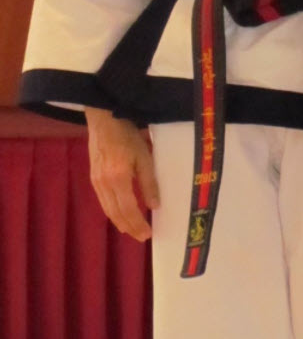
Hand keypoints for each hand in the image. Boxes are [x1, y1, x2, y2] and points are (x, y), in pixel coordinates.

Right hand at [85, 107, 159, 241]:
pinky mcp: (93, 177)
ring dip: (120, 222)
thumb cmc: (127, 134)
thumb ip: (149, 182)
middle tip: (142, 236)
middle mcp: (104, 184)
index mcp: (118, 178)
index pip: (128, 209)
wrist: (104, 120)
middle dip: (129, 227)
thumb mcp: (143, 156)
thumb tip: (155, 205)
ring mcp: (96, 181)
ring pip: (108, 209)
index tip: (148, 233)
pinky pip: (103, 201)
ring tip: (132, 229)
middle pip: (116, 213)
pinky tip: (119, 213)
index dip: (138, 224)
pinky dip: (112, 212)